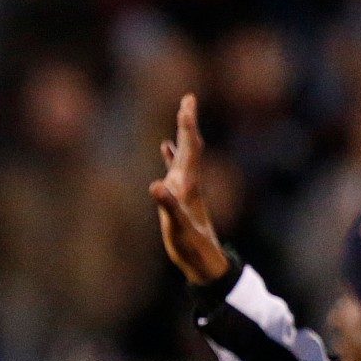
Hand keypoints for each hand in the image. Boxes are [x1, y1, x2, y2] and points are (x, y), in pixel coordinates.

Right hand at [150, 93, 230, 285]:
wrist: (205, 261)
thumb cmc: (192, 245)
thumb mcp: (178, 227)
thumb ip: (168, 205)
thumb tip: (154, 185)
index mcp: (189, 184)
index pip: (190, 149)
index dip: (187, 127)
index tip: (186, 105)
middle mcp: (190, 181)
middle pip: (191, 145)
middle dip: (188, 122)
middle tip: (188, 98)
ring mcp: (186, 187)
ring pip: (185, 153)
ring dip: (182, 133)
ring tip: (181, 114)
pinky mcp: (180, 195)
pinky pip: (176, 167)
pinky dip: (171, 153)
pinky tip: (165, 145)